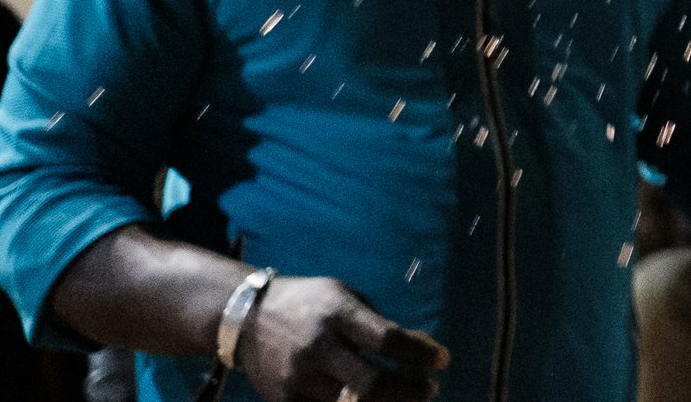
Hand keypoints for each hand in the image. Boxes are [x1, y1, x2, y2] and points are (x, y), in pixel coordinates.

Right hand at [233, 275, 448, 401]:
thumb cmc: (310, 304)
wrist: (247, 318)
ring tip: (406, 399)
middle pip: (371, 386)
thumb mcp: (348, 300)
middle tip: (428, 391)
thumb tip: (426, 349)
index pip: (387, 340)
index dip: (420, 354)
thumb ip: (383, 326)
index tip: (443, 361)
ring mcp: (297, 379)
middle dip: (409, 394)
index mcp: (337, 314)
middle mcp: (317, 348)